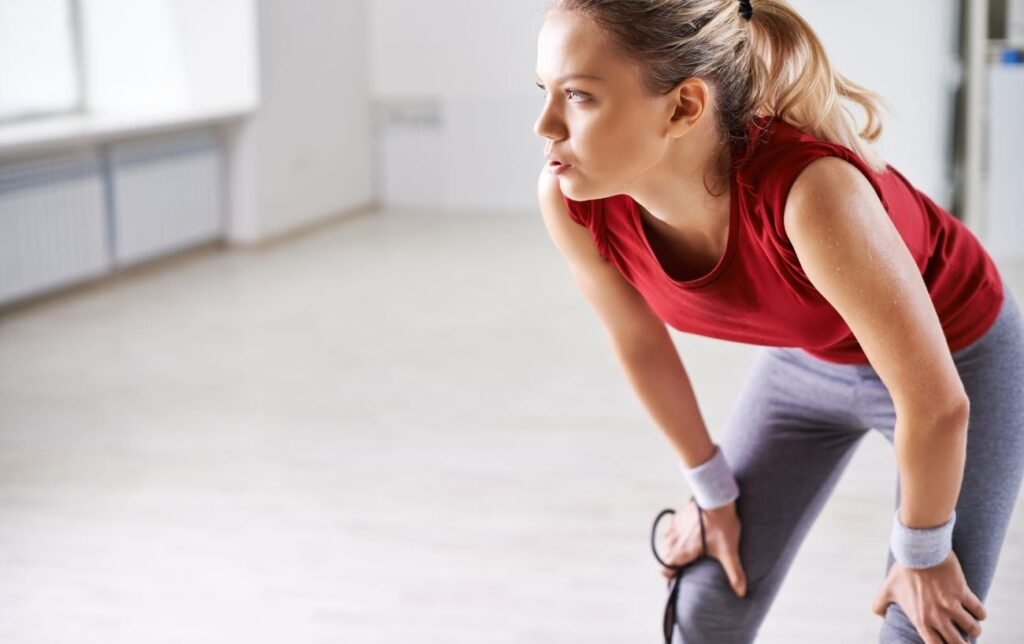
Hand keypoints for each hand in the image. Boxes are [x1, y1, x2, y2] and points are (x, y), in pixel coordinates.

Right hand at [657, 497, 746, 597]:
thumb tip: (741, 592)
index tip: (684, 574)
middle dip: (675, 562)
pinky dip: (679, 536)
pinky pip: (672, 532)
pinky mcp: (676, 517)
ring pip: (667, 545)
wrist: (715, 497)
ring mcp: (672, 528)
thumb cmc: (721, 525)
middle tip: (691, 562)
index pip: (664, 571)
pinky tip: (694, 534)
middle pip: (666, 558)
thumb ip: (734, 573)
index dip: (673, 575)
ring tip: (693, 548)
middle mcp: (671, 541)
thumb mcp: (728, 552)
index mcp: (680, 552)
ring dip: (676, 548)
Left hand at [871, 550, 986, 642]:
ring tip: (973, 627)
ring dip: (974, 629)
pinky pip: (979, 611)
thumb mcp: (887, 589)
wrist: (918, 550)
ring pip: (973, 629)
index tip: (946, 642)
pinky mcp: (962, 592)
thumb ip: (879, 604)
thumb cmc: (903, 570)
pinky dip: (980, 614)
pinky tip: (978, 613)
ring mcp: (951, 605)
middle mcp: (937, 616)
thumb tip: (880, 615)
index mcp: (920, 619)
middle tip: (964, 640)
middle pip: (957, 643)